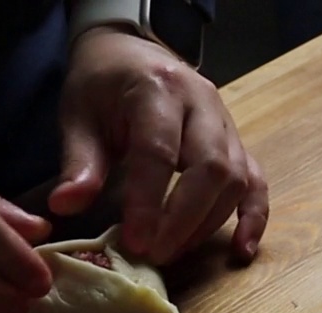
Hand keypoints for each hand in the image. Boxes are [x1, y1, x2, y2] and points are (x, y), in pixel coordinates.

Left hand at [48, 26, 268, 264]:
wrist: (130, 50)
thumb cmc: (102, 85)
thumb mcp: (79, 114)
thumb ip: (79, 162)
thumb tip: (65, 206)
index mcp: (158, 88)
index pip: (159, 151)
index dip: (149, 201)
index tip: (136, 242)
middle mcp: (202, 103)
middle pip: (211, 167)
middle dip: (185, 219)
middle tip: (156, 254)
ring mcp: (226, 123)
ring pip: (236, 179)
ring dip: (208, 223)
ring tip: (174, 251)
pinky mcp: (237, 143)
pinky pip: (256, 182)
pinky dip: (253, 218)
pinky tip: (242, 251)